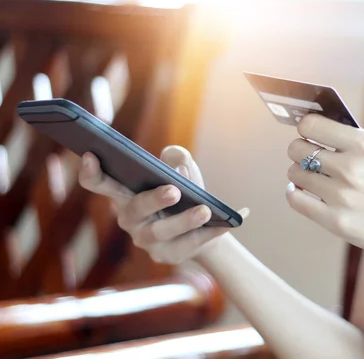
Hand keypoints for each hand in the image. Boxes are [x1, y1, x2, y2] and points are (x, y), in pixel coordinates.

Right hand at [78, 145, 248, 263]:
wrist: (204, 222)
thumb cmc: (184, 189)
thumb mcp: (182, 169)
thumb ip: (177, 158)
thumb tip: (178, 162)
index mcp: (126, 193)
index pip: (99, 184)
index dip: (91, 172)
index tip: (92, 154)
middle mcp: (131, 219)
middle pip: (136, 210)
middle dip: (154, 200)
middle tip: (174, 190)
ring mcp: (148, 240)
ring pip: (162, 232)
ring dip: (185, 220)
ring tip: (205, 210)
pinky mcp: (170, 255)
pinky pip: (190, 244)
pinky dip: (210, 232)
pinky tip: (227, 223)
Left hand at [286, 114, 363, 265]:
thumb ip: (352, 141)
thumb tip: (315, 129)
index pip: (312, 124)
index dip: (305, 128)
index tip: (307, 133)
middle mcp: (352, 168)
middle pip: (297, 148)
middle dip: (299, 150)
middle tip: (306, 157)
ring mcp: (342, 196)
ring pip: (295, 174)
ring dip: (298, 174)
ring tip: (309, 177)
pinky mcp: (335, 221)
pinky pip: (296, 200)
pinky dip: (294, 194)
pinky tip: (302, 192)